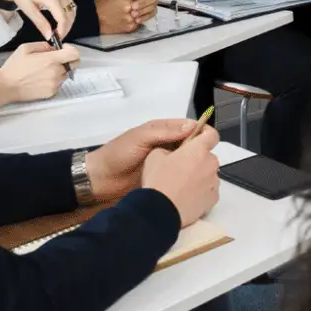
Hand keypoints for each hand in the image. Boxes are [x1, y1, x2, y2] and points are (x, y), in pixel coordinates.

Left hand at [0, 0, 74, 40]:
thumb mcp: (28, 9)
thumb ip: (40, 23)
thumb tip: (49, 36)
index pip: (63, 19)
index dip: (62, 31)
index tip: (57, 40)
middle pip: (70, 15)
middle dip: (66, 28)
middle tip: (58, 37)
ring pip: (72, 10)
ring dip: (69, 21)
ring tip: (59, 30)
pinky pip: (70, 4)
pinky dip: (68, 14)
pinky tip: (61, 20)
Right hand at [0, 40, 80, 103]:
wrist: (6, 86)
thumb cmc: (14, 67)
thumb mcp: (26, 48)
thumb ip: (43, 46)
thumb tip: (54, 48)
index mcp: (51, 60)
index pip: (75, 54)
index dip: (71, 49)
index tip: (63, 48)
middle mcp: (56, 72)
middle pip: (74, 64)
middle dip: (68, 59)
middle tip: (56, 59)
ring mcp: (55, 84)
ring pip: (67, 74)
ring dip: (61, 70)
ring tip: (46, 69)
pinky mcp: (52, 92)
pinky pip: (60, 83)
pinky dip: (55, 79)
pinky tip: (42, 78)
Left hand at [85, 117, 211, 201]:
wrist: (99, 179)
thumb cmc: (118, 154)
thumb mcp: (140, 138)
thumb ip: (165, 132)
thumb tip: (192, 126)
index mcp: (162, 131)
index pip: (189, 127)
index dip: (201, 131)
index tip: (211, 141)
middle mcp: (167, 145)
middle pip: (191, 144)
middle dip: (201, 150)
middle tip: (208, 161)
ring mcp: (166, 163)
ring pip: (187, 161)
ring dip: (195, 165)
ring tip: (204, 173)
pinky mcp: (163, 178)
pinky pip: (179, 176)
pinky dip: (187, 178)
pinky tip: (195, 184)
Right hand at [95, 0, 155, 34]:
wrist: (96, 18)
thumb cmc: (106, 2)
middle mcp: (128, 7)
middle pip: (152, 0)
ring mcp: (130, 18)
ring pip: (150, 10)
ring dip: (149, 5)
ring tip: (144, 3)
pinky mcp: (131, 27)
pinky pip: (145, 19)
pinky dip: (144, 15)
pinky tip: (138, 12)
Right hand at [140, 125, 221, 227]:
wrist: (160, 211)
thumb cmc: (158, 182)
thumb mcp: (154, 156)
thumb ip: (168, 148)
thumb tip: (172, 152)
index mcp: (198, 150)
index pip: (211, 134)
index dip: (205, 134)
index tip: (198, 137)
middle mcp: (210, 164)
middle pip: (207, 157)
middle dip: (196, 160)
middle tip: (179, 168)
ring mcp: (214, 182)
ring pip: (208, 174)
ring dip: (198, 176)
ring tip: (180, 186)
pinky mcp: (213, 198)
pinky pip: (209, 190)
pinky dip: (200, 192)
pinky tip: (185, 196)